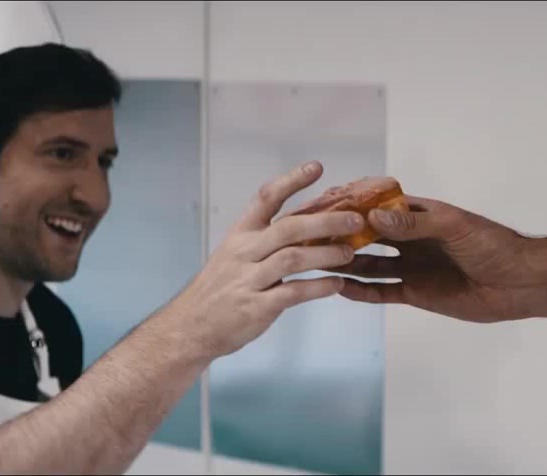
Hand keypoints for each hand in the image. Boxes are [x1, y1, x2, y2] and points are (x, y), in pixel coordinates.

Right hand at [163, 161, 363, 358]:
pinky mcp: (256, 307)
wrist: (191, 325)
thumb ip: (268, 239)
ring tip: (349, 253)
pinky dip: (317, 288)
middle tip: (355, 220)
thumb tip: (312, 222)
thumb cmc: (221, 287)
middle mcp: (244, 251)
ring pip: (293, 258)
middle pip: (289, 228)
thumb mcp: (235, 253)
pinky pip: (292, 293)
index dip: (292, 180)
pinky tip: (336, 284)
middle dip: (326, 221)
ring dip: (326, 254)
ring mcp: (249, 279)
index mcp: (241, 233)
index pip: (267, 198)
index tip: (317, 168)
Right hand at [331, 195, 537, 322]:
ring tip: (313, 261)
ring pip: (369, 264)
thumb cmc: (493, 245)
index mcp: (420, 215)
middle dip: (340, 235)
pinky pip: (382, 291)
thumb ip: (414, 224)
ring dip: (344, 262)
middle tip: (307, 236)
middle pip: (368, 236)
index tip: (321, 204)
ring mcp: (411, 267)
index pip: (378, 207)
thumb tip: (374, 217)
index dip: (351, 207)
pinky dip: (360, 291)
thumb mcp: (453, 228)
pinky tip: (338, 287)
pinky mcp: (415, 293)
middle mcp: (411, 239)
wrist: (519, 283)